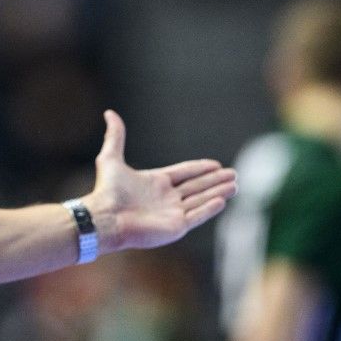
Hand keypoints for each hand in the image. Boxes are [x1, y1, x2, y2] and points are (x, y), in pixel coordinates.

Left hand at [82, 110, 236, 253]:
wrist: (106, 216)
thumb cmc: (107, 190)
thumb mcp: (111, 158)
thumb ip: (115, 136)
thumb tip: (109, 113)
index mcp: (156, 183)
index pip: (184, 173)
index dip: (200, 168)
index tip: (216, 164)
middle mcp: (166, 198)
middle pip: (196, 187)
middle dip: (215, 180)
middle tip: (234, 174)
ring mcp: (171, 214)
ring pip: (201, 200)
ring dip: (218, 192)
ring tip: (235, 185)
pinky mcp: (175, 227)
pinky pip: (197, 216)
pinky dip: (209, 208)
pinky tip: (223, 200)